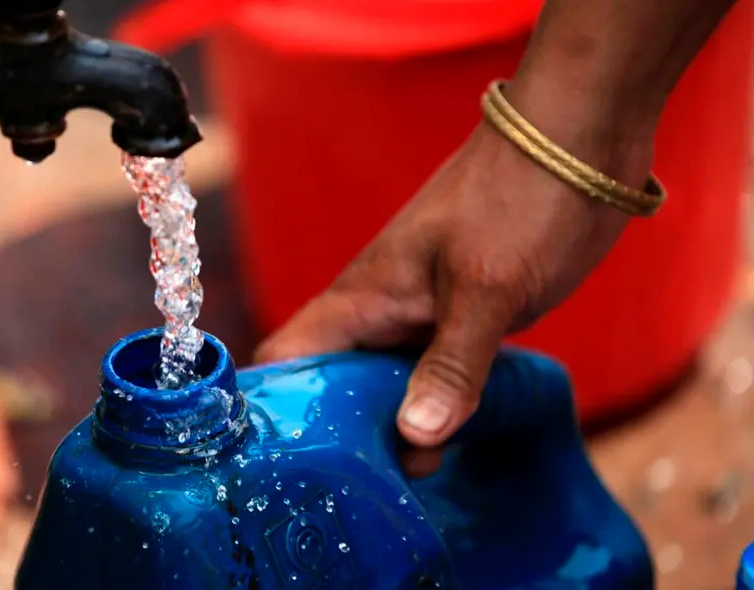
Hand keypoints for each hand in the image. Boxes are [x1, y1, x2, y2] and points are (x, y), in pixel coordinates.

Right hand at [255, 107, 652, 475]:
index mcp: (361, 298)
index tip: (293, 464)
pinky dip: (433, 409)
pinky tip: (451, 442)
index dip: (277, 408)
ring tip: (418, 477)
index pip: (286, 358)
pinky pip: (429, 375)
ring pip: (385, 385)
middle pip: (333, 386)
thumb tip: (415, 437)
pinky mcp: (459, 320)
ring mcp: (419, 316)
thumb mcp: (486, 287)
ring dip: (395, 428)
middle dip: (346, 437)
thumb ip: (451, 364)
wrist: (576, 143)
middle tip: (375, 490)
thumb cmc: (520, 198)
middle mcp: (379, 313)